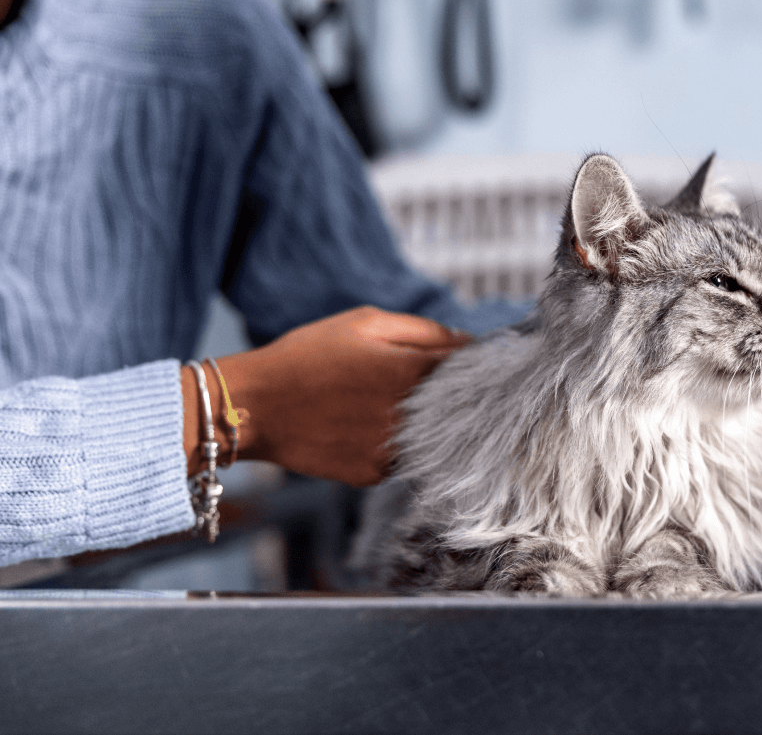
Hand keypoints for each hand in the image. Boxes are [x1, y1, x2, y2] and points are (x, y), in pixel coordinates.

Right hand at [184, 307, 471, 485]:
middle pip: (458, 406)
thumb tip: (467, 341)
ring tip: (386, 403)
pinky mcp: (374, 474)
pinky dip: (397, 442)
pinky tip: (368, 425)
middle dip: (452, 394)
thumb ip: (423, 331)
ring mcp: (393, 449)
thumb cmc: (307, 355)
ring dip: (426, 422)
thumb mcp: (364, 323)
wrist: (252, 407)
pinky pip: (402, 455)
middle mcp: (410, 415)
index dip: (474, 363)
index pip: (472, 369)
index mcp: (412, 371)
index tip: (470, 360)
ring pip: (432, 435)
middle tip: (428, 382)